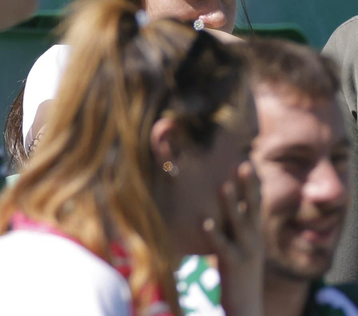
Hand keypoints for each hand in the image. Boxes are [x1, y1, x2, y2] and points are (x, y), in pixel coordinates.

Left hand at [207, 161, 265, 315]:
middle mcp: (253, 238)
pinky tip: (206, 222)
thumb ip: (234, 224)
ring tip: (224, 185)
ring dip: (232, 204)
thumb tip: (224, 200)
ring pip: (239, 224)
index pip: (255, 203)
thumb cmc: (238, 269)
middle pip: (251, 208)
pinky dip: (215, 233)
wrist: (247, 303)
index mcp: (254, 232)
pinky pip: (223, 246)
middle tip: (243, 163)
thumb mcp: (240, 243)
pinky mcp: (233, 264)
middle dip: (248, 186)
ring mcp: (245, 251)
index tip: (247, 159)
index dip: (252, 183)